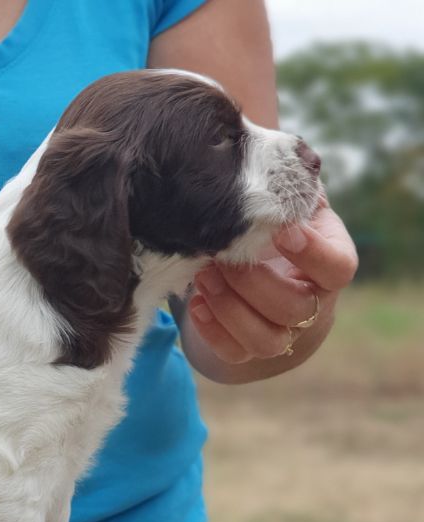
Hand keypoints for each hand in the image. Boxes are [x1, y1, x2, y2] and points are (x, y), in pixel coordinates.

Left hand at [187, 200, 357, 364]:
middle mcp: (313, 303)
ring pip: (266, 340)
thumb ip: (285, 186)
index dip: (313, 255)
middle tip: (221, 256)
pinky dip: (212, 332)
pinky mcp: (249, 349)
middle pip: (294, 309)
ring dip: (230, 309)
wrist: (258, 264)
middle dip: (253, 283)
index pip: (338, 268)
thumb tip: (274, 153)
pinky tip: (196, 303)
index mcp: (329, 262)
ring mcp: (283, 331)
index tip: (282, 233)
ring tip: (204, 277)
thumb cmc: (273, 224)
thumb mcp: (285, 201)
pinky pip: (235, 354)